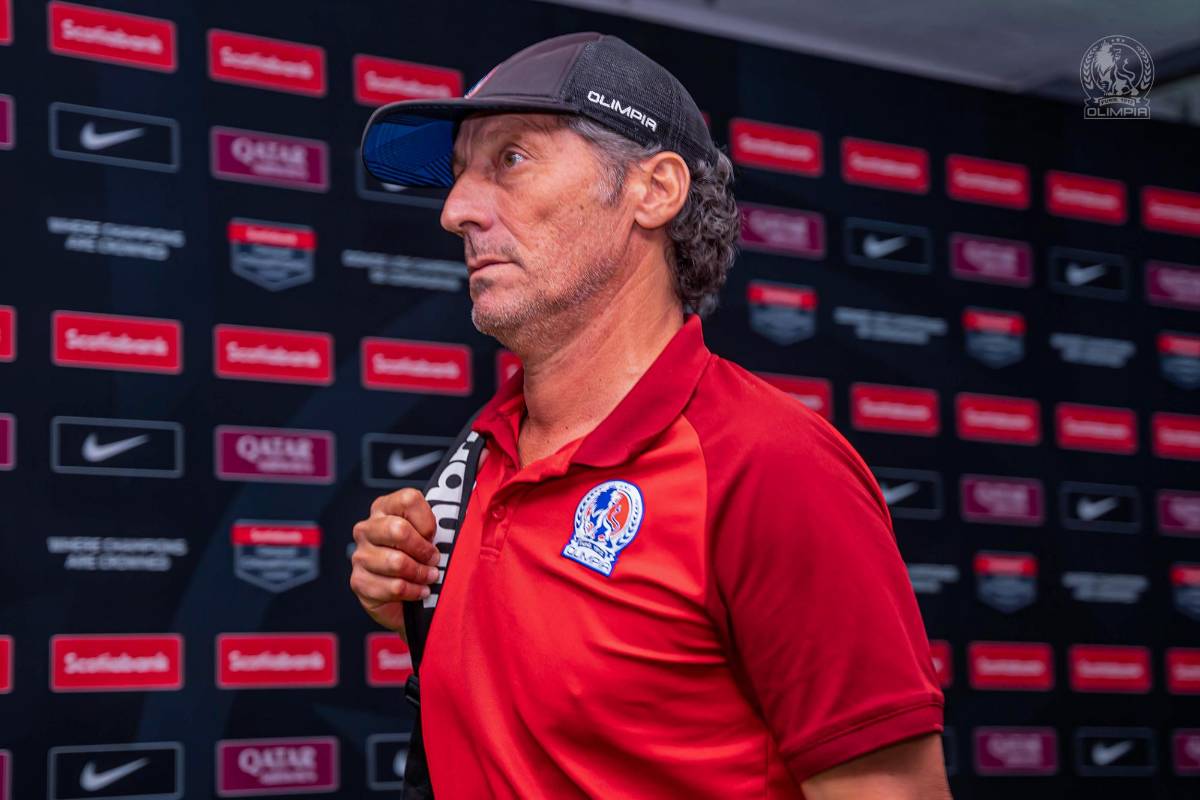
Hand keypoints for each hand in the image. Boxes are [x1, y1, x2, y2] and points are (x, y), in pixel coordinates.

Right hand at [350, 488, 441, 636]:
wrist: (408, 597)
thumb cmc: (423, 557)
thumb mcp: (436, 531)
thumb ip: (451, 504)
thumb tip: (482, 463)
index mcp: (384, 507)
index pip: (408, 499)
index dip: (427, 521)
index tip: (434, 535)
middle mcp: (367, 528)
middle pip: (399, 530)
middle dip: (424, 550)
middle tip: (435, 560)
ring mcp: (360, 555)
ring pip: (397, 562)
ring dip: (421, 574)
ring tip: (430, 577)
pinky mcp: (359, 582)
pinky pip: (393, 587)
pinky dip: (413, 592)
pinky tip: (419, 591)